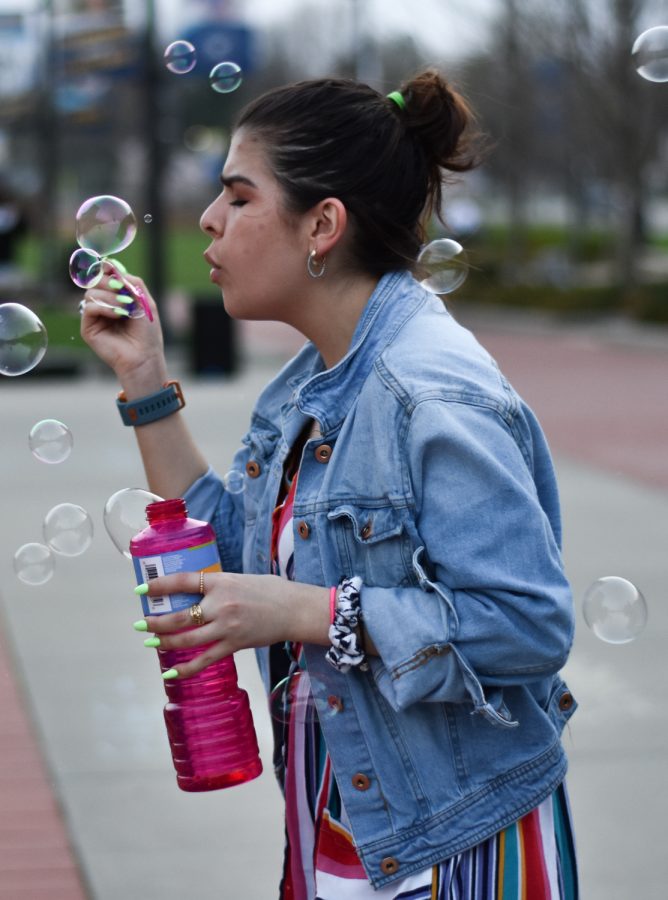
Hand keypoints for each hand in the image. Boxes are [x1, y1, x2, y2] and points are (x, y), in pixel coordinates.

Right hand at [80, 265, 166, 385]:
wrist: (144, 356)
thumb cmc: (147, 332)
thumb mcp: (145, 301)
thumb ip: (131, 281)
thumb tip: (111, 266)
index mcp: (116, 297)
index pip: (104, 275)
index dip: (106, 269)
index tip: (113, 269)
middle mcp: (103, 305)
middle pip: (95, 280)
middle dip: (110, 283)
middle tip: (126, 294)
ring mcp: (94, 316)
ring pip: (90, 292)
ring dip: (110, 297)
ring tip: (126, 309)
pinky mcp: (88, 328)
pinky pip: (89, 307)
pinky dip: (104, 307)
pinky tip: (117, 315)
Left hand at [138, 572, 329, 677]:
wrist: (294, 609)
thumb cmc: (269, 590)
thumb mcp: (239, 579)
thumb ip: (217, 587)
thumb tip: (194, 594)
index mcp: (220, 582)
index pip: (182, 582)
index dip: (159, 586)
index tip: (141, 590)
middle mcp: (220, 605)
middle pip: (178, 616)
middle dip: (155, 622)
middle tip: (141, 624)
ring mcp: (226, 627)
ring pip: (186, 639)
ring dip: (164, 642)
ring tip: (151, 642)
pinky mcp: (234, 644)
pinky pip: (205, 659)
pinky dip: (186, 669)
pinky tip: (171, 672)